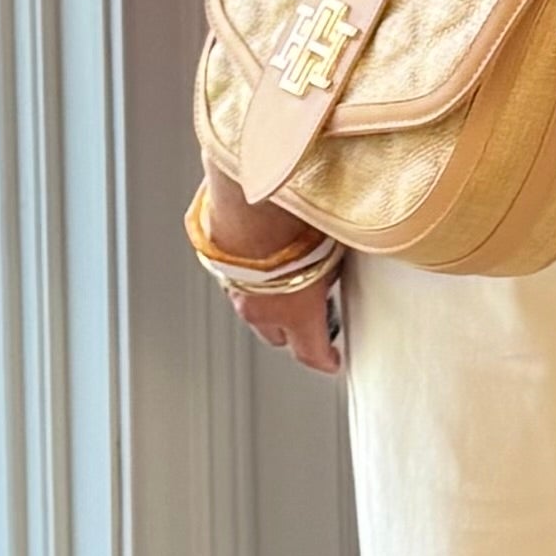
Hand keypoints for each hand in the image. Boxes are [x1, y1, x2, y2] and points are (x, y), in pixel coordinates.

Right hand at [199, 171, 347, 376]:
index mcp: (295, 314)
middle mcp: (263, 310)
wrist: (249, 195)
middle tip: (312, 314)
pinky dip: (252, 278)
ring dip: (271, 302)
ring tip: (287, 277)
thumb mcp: (333, 251)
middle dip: (295, 330)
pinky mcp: (220, 267)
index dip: (324, 359)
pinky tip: (262, 257)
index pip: (311, 353)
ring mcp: (236, 290)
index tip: (332, 360)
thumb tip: (335, 270)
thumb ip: (332, 271)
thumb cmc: (294, 222)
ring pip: (256, 310)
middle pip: (279, 336)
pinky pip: (239, 283)